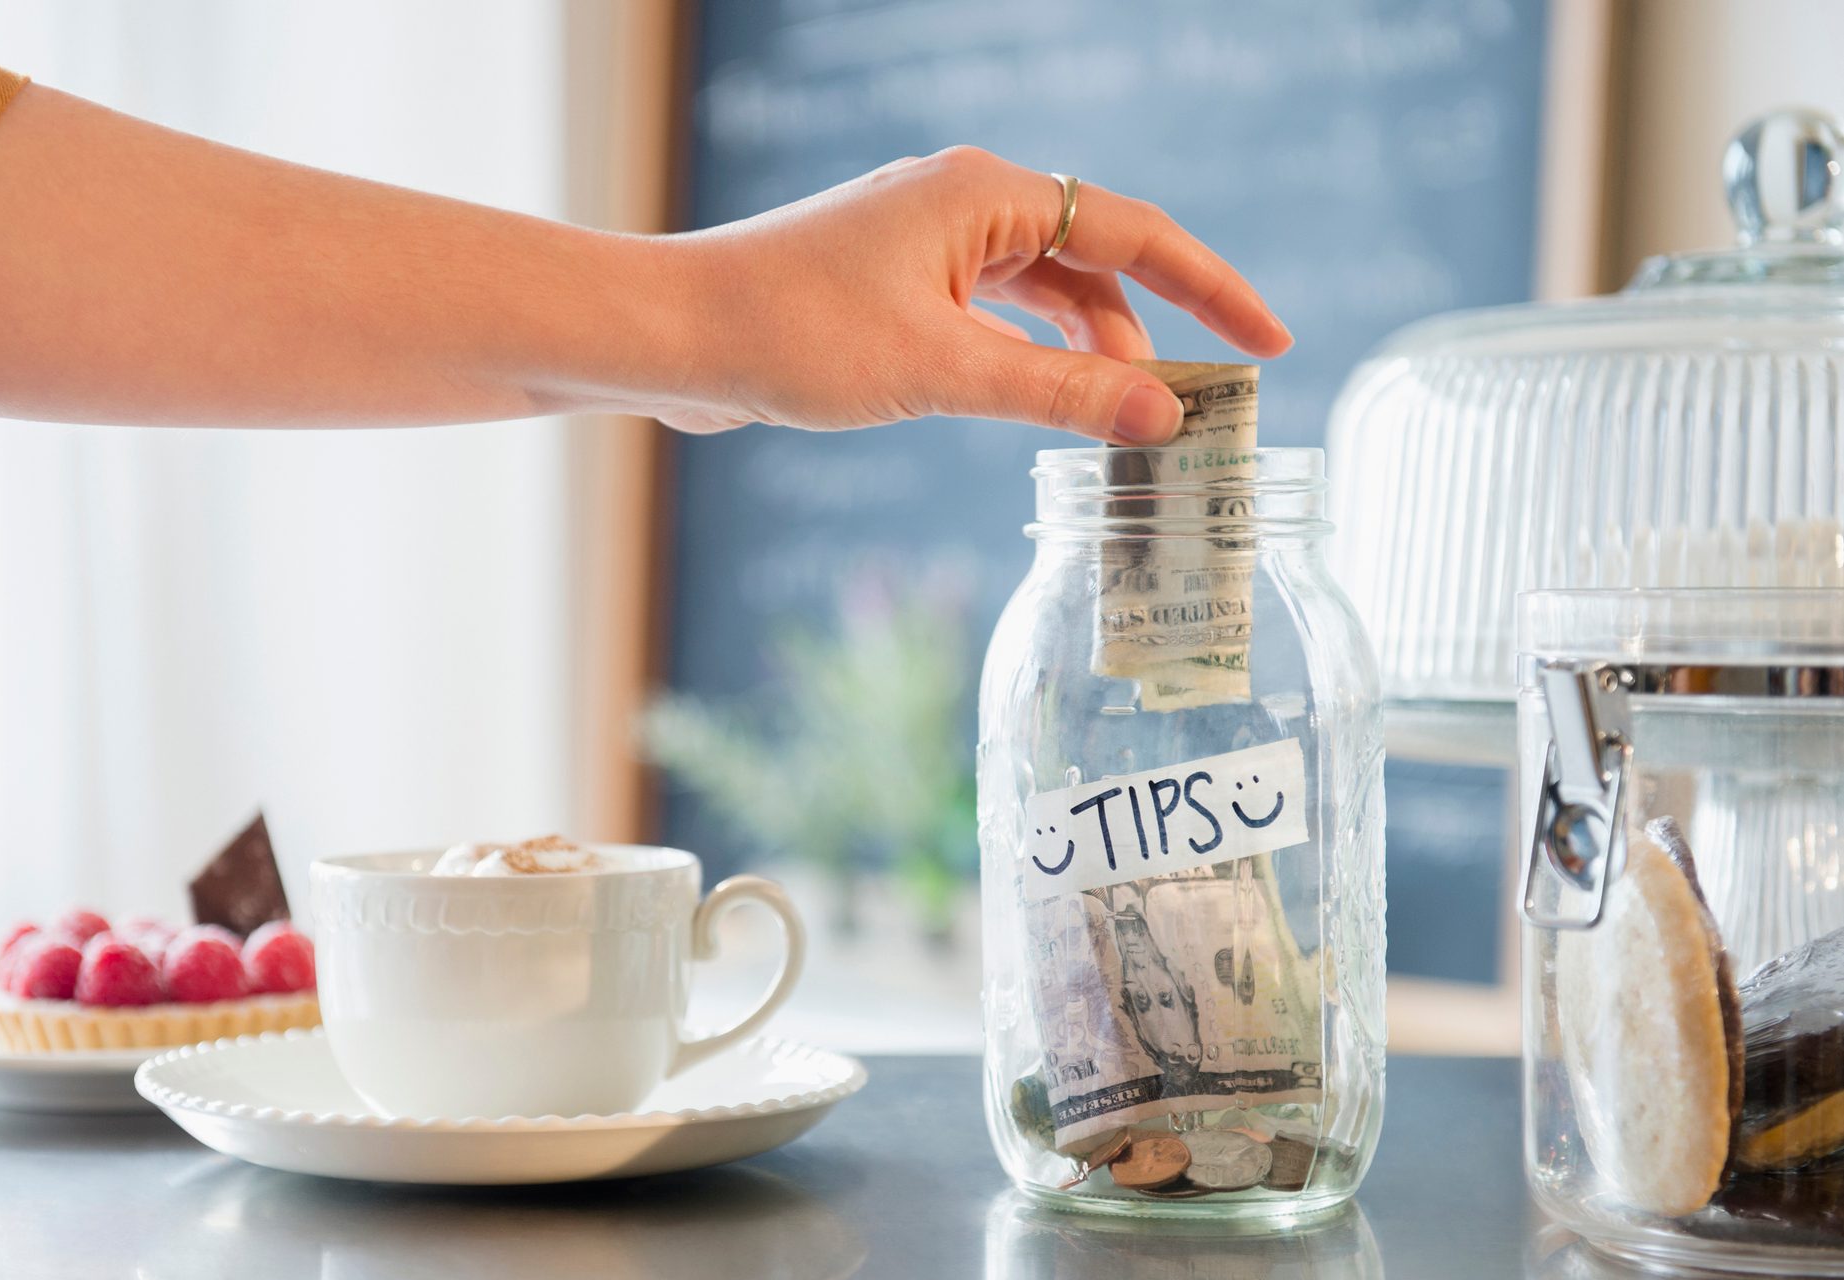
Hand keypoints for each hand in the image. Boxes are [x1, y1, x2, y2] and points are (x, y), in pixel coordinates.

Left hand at [654, 146, 1291, 440]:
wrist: (670, 334)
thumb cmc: (792, 335)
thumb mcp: (943, 371)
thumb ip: (1059, 394)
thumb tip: (1164, 415)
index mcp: (984, 195)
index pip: (1135, 234)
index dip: (1211, 291)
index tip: (1271, 344)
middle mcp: (961, 203)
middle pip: (1092, 263)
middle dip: (1145, 337)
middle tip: (1189, 413)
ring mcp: (923, 243)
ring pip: (1040, 295)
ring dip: (1085, 356)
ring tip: (1123, 423)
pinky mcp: (892, 284)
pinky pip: (990, 314)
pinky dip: (1028, 359)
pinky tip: (1044, 406)